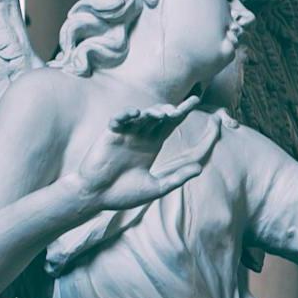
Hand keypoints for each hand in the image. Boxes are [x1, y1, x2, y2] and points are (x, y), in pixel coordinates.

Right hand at [69, 96, 213, 212]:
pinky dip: (126, 115)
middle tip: (178, 110)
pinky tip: (135, 113)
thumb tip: (200, 169)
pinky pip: (118, 120)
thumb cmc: (123, 194)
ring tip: (161, 114)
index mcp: (152, 145)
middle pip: (158, 116)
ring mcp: (125, 135)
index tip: (196, 100)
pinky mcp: (110, 136)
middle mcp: (140, 136)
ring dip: (151, 112)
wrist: (97, 197)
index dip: (183, 111)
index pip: (170, 123)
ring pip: (141, 116)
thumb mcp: (156, 187)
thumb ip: (177, 178)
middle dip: (169, 110)